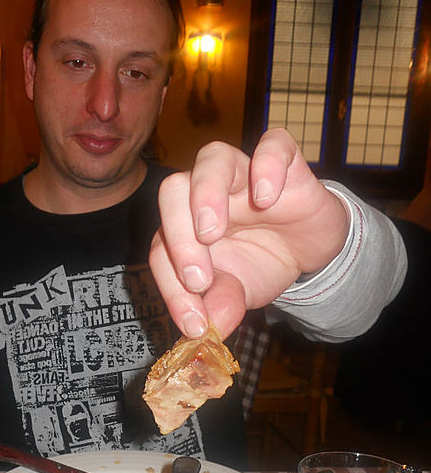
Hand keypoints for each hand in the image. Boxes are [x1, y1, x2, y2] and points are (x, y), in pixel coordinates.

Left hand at [149, 128, 349, 338]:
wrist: (310, 251)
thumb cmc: (261, 265)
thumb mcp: (240, 293)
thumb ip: (221, 306)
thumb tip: (208, 329)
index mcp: (184, 227)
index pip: (162, 247)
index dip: (172, 287)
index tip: (193, 322)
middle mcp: (205, 194)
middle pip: (173, 191)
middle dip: (178, 237)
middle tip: (197, 279)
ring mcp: (243, 173)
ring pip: (212, 158)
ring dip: (205, 195)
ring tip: (211, 233)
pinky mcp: (284, 161)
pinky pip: (273, 144)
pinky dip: (267, 165)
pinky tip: (267, 198)